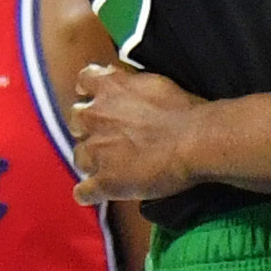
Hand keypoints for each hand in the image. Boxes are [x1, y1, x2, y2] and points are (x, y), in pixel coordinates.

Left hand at [66, 62, 207, 203]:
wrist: (195, 140)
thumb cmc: (183, 110)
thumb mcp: (152, 82)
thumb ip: (127, 82)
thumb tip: (116, 77)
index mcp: (109, 88)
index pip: (84, 81)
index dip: (89, 92)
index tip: (96, 99)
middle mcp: (95, 116)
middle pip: (75, 120)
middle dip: (88, 128)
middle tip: (109, 136)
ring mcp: (97, 150)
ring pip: (78, 157)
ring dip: (90, 160)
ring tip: (110, 166)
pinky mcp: (105, 181)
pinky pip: (83, 192)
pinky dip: (89, 193)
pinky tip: (98, 193)